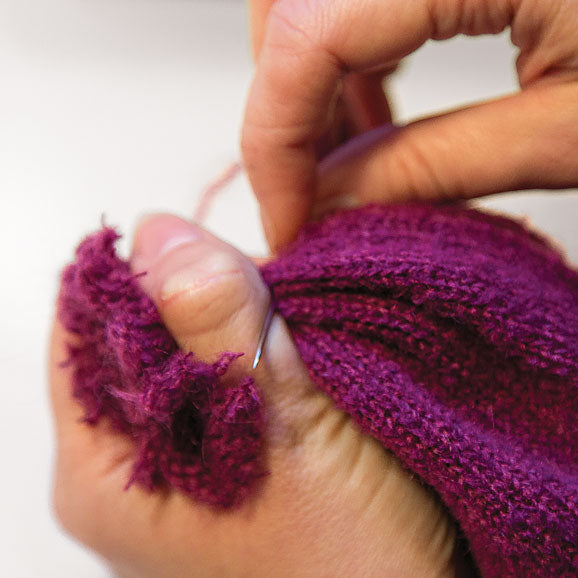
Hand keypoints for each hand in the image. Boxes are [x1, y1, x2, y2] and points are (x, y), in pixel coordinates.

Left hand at [50, 215, 463, 576]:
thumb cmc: (349, 558)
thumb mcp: (281, 432)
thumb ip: (219, 328)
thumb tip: (159, 231)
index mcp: (106, 471)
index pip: (89, 329)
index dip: (146, 276)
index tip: (216, 260)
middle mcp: (134, 459)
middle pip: (144, 328)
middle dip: (205, 296)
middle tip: (277, 302)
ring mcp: (185, 451)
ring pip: (195, 340)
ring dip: (246, 317)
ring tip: (299, 326)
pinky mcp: (232, 442)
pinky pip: (233, 362)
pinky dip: (267, 339)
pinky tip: (303, 344)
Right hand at [243, 0, 577, 249]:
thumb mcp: (576, 133)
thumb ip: (430, 168)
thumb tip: (329, 206)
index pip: (305, 38)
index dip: (275, 143)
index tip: (289, 221)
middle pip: (287, 0)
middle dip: (283, 104)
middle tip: (311, 187)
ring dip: (315, 76)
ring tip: (353, 151)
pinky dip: (356, 46)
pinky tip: (383, 101)